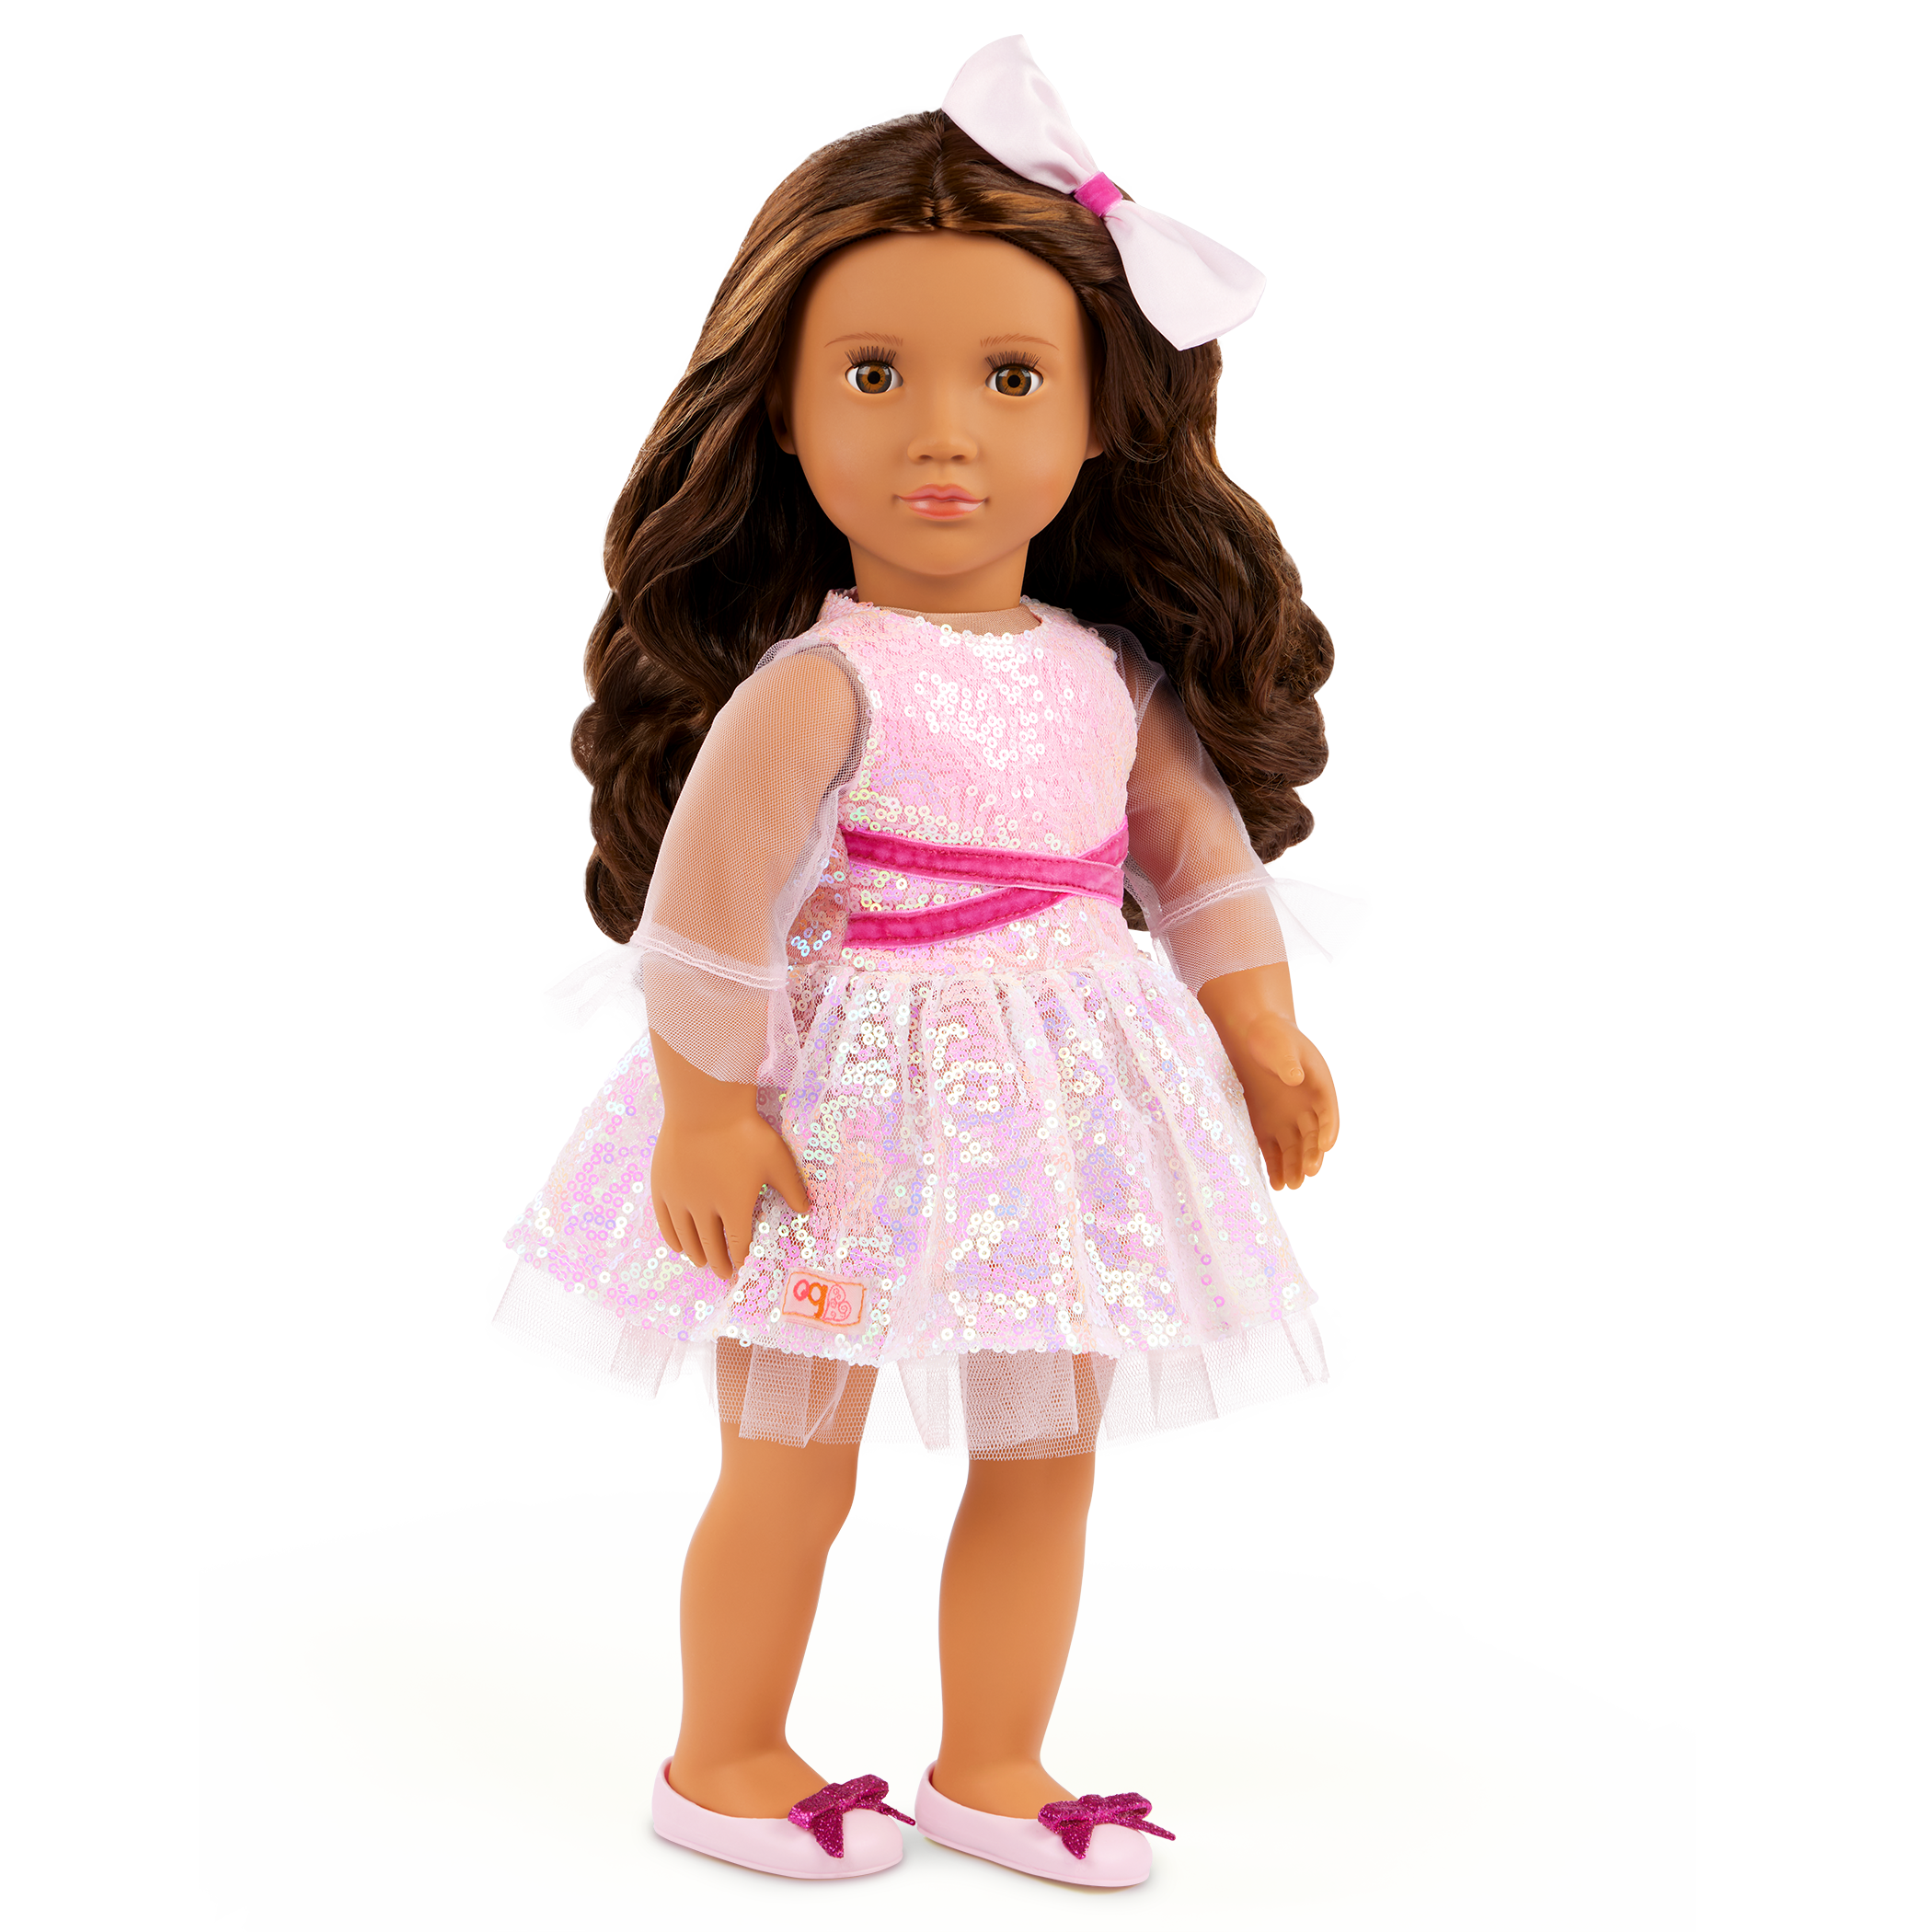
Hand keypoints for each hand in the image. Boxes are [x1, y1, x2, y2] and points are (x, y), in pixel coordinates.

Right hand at [649, 1031, 811, 1279]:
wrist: (705, 1107)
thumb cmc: (744, 1133)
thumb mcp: (777, 1160)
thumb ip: (792, 1189)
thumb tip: (805, 1210)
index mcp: (734, 1207)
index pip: (738, 1241)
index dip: (740, 1256)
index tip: (742, 1265)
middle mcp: (704, 1210)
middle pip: (711, 1245)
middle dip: (719, 1262)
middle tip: (723, 1273)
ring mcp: (680, 1199)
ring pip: (687, 1237)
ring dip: (695, 1253)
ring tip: (701, 1263)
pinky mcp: (661, 1186)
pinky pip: (664, 1221)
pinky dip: (672, 1237)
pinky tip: (677, 1245)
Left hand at [1236, 1013, 1339, 1189]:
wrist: (1251, 1036)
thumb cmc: (1272, 1036)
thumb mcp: (1281, 1044)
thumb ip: (1288, 1063)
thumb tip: (1296, 1079)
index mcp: (1320, 1086)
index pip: (1328, 1111)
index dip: (1329, 1128)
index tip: (1326, 1145)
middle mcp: (1308, 1107)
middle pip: (1314, 1135)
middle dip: (1313, 1154)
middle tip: (1310, 1172)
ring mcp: (1288, 1119)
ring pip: (1296, 1148)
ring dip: (1296, 1167)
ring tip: (1292, 1186)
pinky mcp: (1267, 1126)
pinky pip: (1274, 1150)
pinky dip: (1276, 1167)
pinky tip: (1276, 1185)